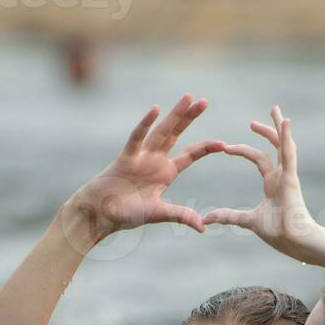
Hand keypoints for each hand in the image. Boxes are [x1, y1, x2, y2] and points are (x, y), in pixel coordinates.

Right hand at [63, 94, 224, 244]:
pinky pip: (137, 138)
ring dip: (174, 115)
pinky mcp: (125, 158)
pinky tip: (155, 110)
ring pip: (161, 131)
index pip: (190, 155)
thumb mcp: (158, 213)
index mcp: (165, 173)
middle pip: (176, 134)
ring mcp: (140, 157)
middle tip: (204, 101)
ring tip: (188, 97)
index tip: (224, 143)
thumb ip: (180, 215)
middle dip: (189, 118)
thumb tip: (202, 227)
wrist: (100, 215)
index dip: (206, 148)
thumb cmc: (125, 215)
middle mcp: (155, 160)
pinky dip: (145, 124)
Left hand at [202, 106, 319, 259]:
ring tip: (274, 110)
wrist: (294, 241)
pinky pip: (288, 152)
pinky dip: (286, 136)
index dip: (244, 151)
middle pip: (274, 146)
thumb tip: (207, 219)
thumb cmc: (278, 233)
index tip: (227, 147)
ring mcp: (288, 174)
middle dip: (266, 131)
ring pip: (283, 144)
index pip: (258, 158)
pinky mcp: (291, 177)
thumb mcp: (247, 220)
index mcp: (272, 182)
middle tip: (254, 120)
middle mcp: (281, 175)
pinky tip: (285, 121)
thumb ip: (228, 216)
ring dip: (278, 127)